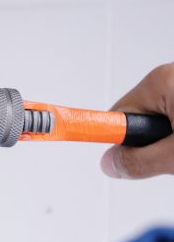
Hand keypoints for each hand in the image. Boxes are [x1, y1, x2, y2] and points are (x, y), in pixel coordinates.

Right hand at [101, 63, 173, 178]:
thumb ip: (139, 160)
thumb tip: (110, 163)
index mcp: (159, 81)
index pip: (115, 116)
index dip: (110, 138)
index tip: (77, 140)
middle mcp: (170, 78)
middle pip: (139, 120)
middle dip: (154, 144)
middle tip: (172, 157)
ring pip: (162, 122)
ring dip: (172, 142)